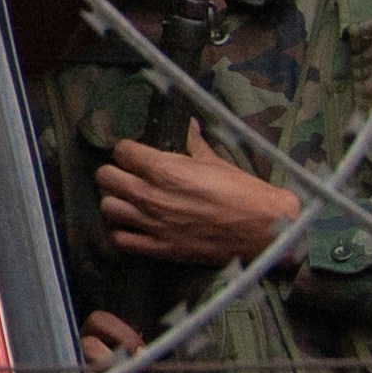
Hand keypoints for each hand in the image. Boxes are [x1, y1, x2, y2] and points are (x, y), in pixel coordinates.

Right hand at [79, 309, 146, 372]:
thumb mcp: (140, 370)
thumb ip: (143, 367)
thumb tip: (146, 367)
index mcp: (95, 333)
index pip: (101, 321)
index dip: (123, 335)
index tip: (142, 355)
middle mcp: (79, 346)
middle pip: (90, 347)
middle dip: (114, 370)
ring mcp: (71, 367)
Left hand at [97, 122, 300, 264]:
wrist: (265, 229)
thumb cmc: (243, 192)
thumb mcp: (215, 161)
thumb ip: (192, 142)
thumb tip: (188, 123)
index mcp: (164, 169)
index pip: (121, 151)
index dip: (128, 151)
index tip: (136, 155)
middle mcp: (151, 195)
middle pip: (106, 177)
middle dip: (115, 173)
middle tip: (129, 176)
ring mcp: (152, 224)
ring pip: (108, 208)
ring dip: (116, 202)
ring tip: (129, 201)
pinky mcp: (160, 249)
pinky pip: (121, 240)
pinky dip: (123, 233)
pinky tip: (134, 227)